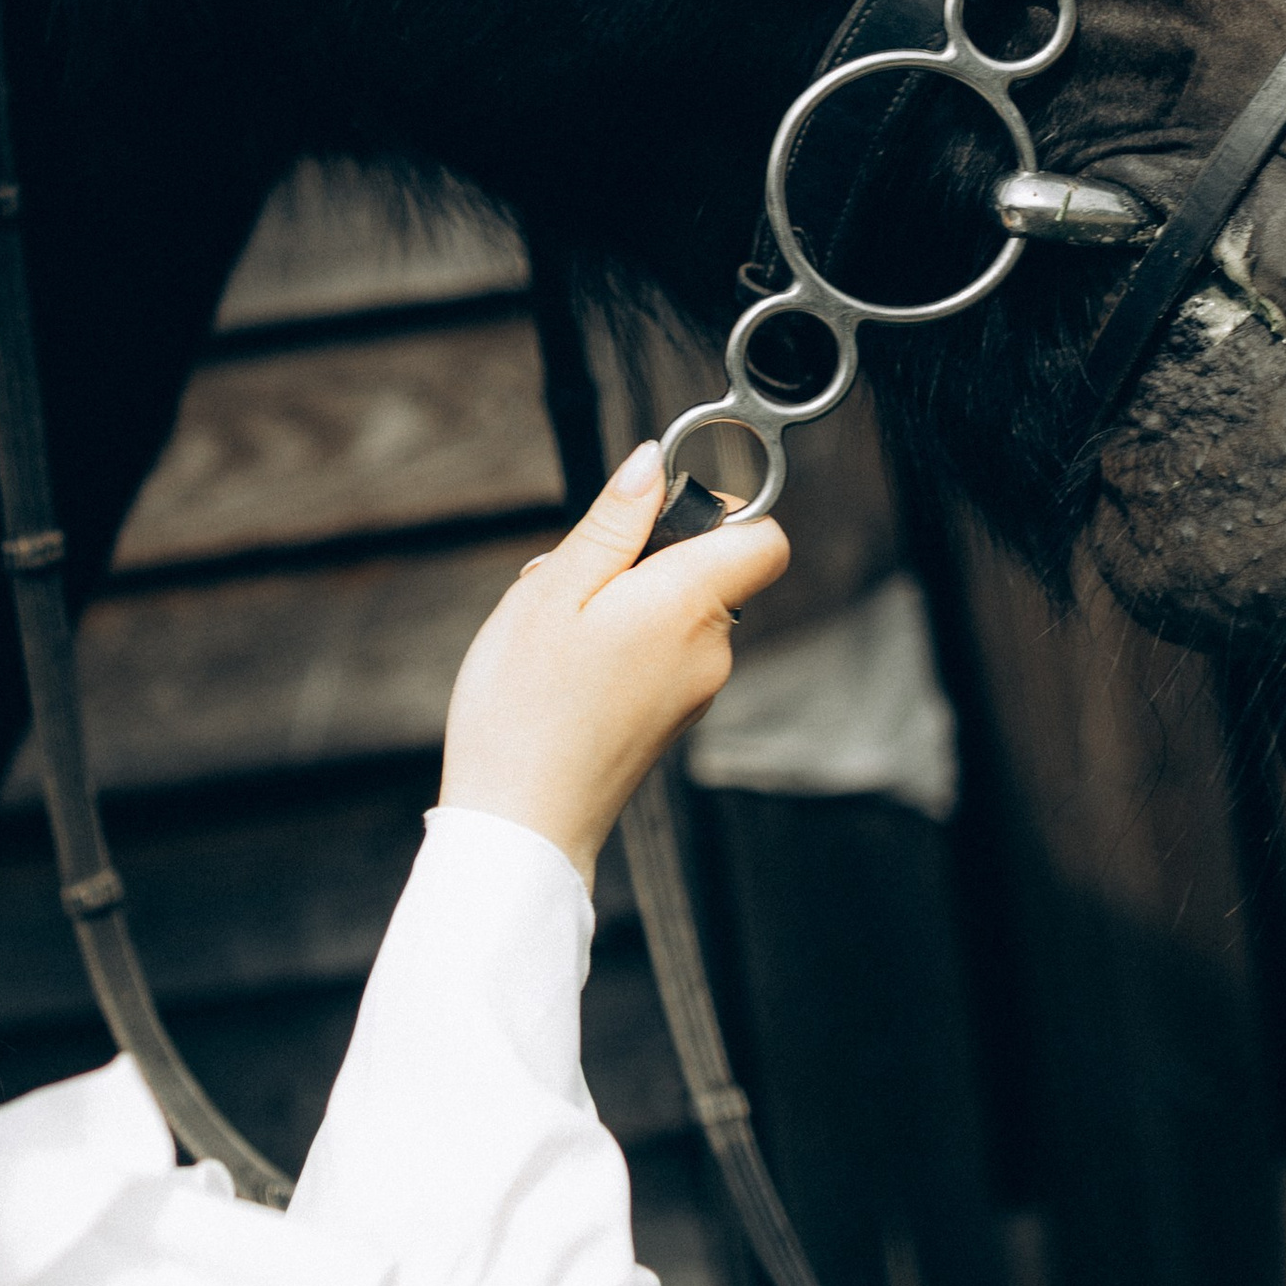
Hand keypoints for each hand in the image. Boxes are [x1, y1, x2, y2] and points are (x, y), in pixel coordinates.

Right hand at [440, 438, 791, 885]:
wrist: (521, 824)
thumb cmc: (524, 708)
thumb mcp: (552, 590)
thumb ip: (613, 521)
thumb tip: (655, 460)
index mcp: (690, 606)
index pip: (764, 537)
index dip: (720, 511)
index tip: (655, 515)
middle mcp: (711, 650)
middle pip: (710, 569)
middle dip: (644, 557)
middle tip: (571, 583)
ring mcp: (696, 690)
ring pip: (679, 610)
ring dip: (624, 601)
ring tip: (558, 634)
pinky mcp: (673, 719)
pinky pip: (663, 653)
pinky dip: (622, 644)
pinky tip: (566, 670)